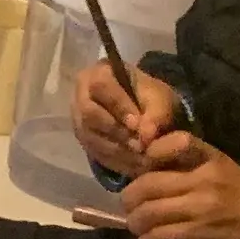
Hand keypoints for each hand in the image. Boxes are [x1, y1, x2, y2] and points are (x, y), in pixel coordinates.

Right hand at [73, 61, 185, 176]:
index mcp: (97, 73)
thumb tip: (146, 136)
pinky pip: (95, 153)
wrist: (144, 111)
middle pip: (89, 114)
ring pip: (91, 137)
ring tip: (142, 156)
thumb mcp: (160, 99)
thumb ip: (156, 114)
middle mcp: (80, 96)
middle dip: (116, 131)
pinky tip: (136, 165)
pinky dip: (117, 161)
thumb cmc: (149, 97)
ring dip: (118, 149)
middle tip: (140, 144)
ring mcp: (79, 121)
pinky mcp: (84, 141)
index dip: (119, 106)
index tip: (137, 123)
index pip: (101, 86)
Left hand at [117, 135, 239, 238]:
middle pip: (148, 182)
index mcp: (214, 159)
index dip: (151, 152)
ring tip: (138, 227)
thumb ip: (195, 170)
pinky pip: (160, 234)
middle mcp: (206, 178)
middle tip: (129, 207)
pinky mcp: (200, 232)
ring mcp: (202, 206)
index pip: (176, 141)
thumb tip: (152, 173)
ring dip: (136, 222)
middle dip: (130, 198)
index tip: (144, 166)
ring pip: (148, 210)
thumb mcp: (229, 174)